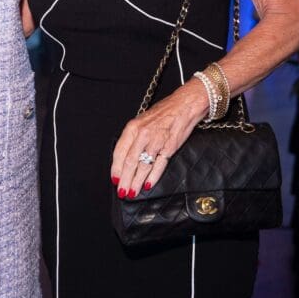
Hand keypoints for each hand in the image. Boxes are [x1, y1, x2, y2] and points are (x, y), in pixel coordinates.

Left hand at [110, 79, 207, 197]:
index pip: (120, 151)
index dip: (116, 167)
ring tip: (132, 192)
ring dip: (136, 182)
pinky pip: (159, 165)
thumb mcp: (142, 122)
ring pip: (143, 166)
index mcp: (133, 128)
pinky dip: (152, 177)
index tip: (114, 179)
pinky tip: (147, 185)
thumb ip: (132, 138)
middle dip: (125, 179)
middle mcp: (143, 134)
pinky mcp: (169, 147)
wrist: (184, 105)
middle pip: (130, 162)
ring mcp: (156, 141)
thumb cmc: (163, 114)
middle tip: (122, 191)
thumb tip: (124, 158)